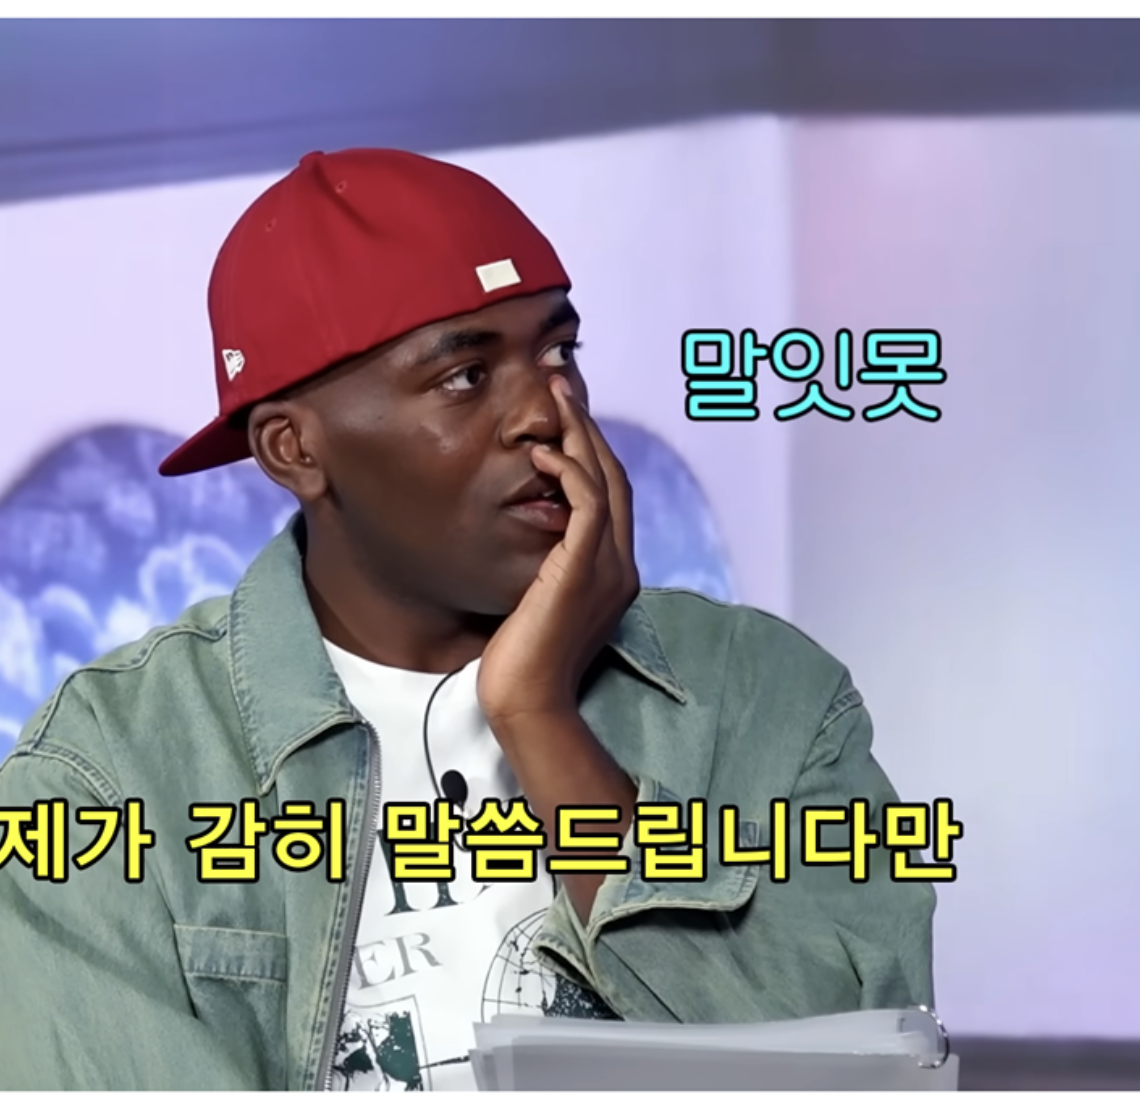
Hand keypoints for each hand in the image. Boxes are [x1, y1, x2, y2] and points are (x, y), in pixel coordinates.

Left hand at [478, 376, 639, 725]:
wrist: (525, 702)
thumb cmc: (519, 661)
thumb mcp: (533, 601)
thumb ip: (541, 567)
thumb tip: (522, 537)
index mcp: (612, 572)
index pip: (610, 496)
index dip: (591, 450)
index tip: (565, 415)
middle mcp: (620, 566)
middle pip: (615, 477)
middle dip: (589, 427)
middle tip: (563, 385)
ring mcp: (608, 569)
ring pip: (606, 483)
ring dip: (581, 434)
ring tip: (556, 398)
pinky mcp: (584, 572)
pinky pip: (588, 507)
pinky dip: (572, 474)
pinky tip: (548, 455)